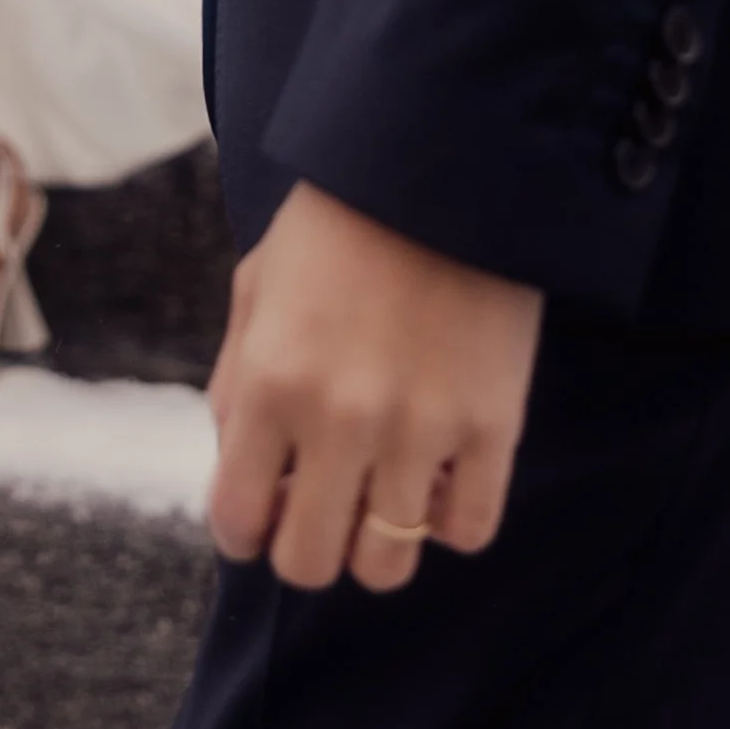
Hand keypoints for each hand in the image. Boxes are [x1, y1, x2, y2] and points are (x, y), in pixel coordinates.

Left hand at [208, 183, 543, 596]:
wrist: (441, 164)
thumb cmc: (337, 224)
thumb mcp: (257, 289)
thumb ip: (237, 387)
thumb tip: (239, 472)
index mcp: (270, 383)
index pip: (238, 522)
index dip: (246, 532)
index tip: (263, 517)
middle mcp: (339, 421)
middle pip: (310, 564)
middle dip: (308, 547)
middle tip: (323, 509)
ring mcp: (421, 430)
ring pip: (388, 564)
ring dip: (378, 541)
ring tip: (383, 494)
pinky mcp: (493, 425)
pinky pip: (469, 531)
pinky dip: (451, 521)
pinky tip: (441, 478)